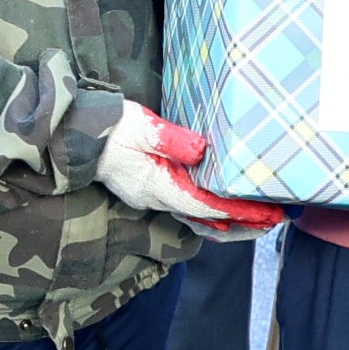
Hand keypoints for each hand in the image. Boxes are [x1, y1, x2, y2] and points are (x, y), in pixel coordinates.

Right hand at [97, 103, 284, 239]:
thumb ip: (172, 139)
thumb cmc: (109, 125)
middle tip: (274, 222)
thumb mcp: (141, 126)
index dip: (239, 211)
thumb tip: (203, 151)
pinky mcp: (147, 190)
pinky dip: (208, 215)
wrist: (74, 131)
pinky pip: (184, 210)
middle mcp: (154, 198)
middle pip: (205, 220)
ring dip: (228, 223)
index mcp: (155, 184)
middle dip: (242, 224)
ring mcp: (149, 197)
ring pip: (196, 219)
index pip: (206, 205)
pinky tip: (222, 215)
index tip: (268, 213)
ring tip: (257, 223)